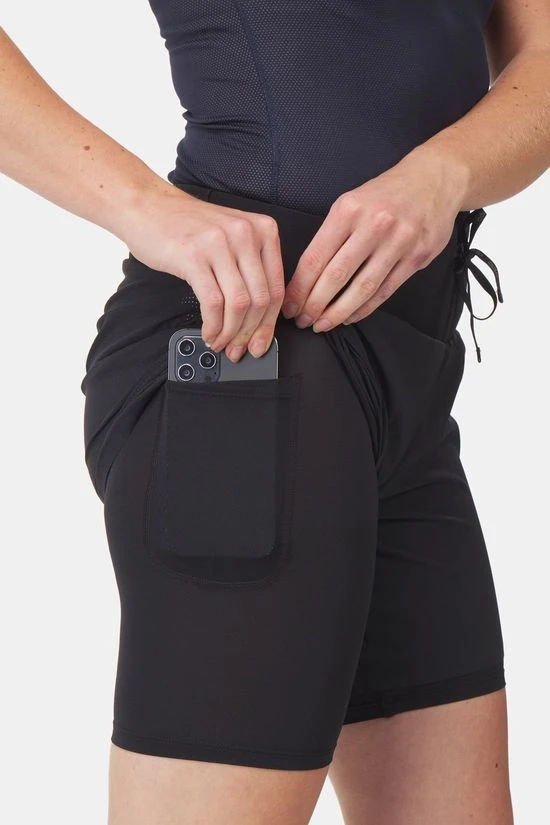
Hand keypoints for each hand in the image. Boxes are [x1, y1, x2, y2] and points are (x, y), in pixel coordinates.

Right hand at [120, 184, 284, 361]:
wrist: (147, 206)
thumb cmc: (187, 226)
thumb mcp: (232, 237)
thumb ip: (250, 268)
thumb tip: (260, 318)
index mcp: (263, 229)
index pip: (276, 287)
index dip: (269, 323)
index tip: (261, 342)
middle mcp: (245, 234)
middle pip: (260, 299)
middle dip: (251, 333)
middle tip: (240, 349)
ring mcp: (219, 244)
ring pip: (239, 304)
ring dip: (230, 333)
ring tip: (220, 343)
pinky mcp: (193, 256)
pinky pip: (213, 303)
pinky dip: (213, 326)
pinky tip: (208, 333)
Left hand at [281, 149, 468, 329]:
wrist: (434, 179)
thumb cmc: (387, 193)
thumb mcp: (352, 202)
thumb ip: (332, 235)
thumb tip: (307, 275)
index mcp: (348, 210)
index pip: (315, 258)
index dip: (299, 288)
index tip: (289, 305)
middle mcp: (373, 225)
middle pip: (336, 276)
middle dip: (315, 305)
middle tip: (303, 320)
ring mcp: (398, 242)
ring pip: (362, 288)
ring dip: (339, 312)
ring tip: (324, 324)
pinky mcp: (416, 257)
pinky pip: (385, 291)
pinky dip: (364, 308)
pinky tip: (350, 316)